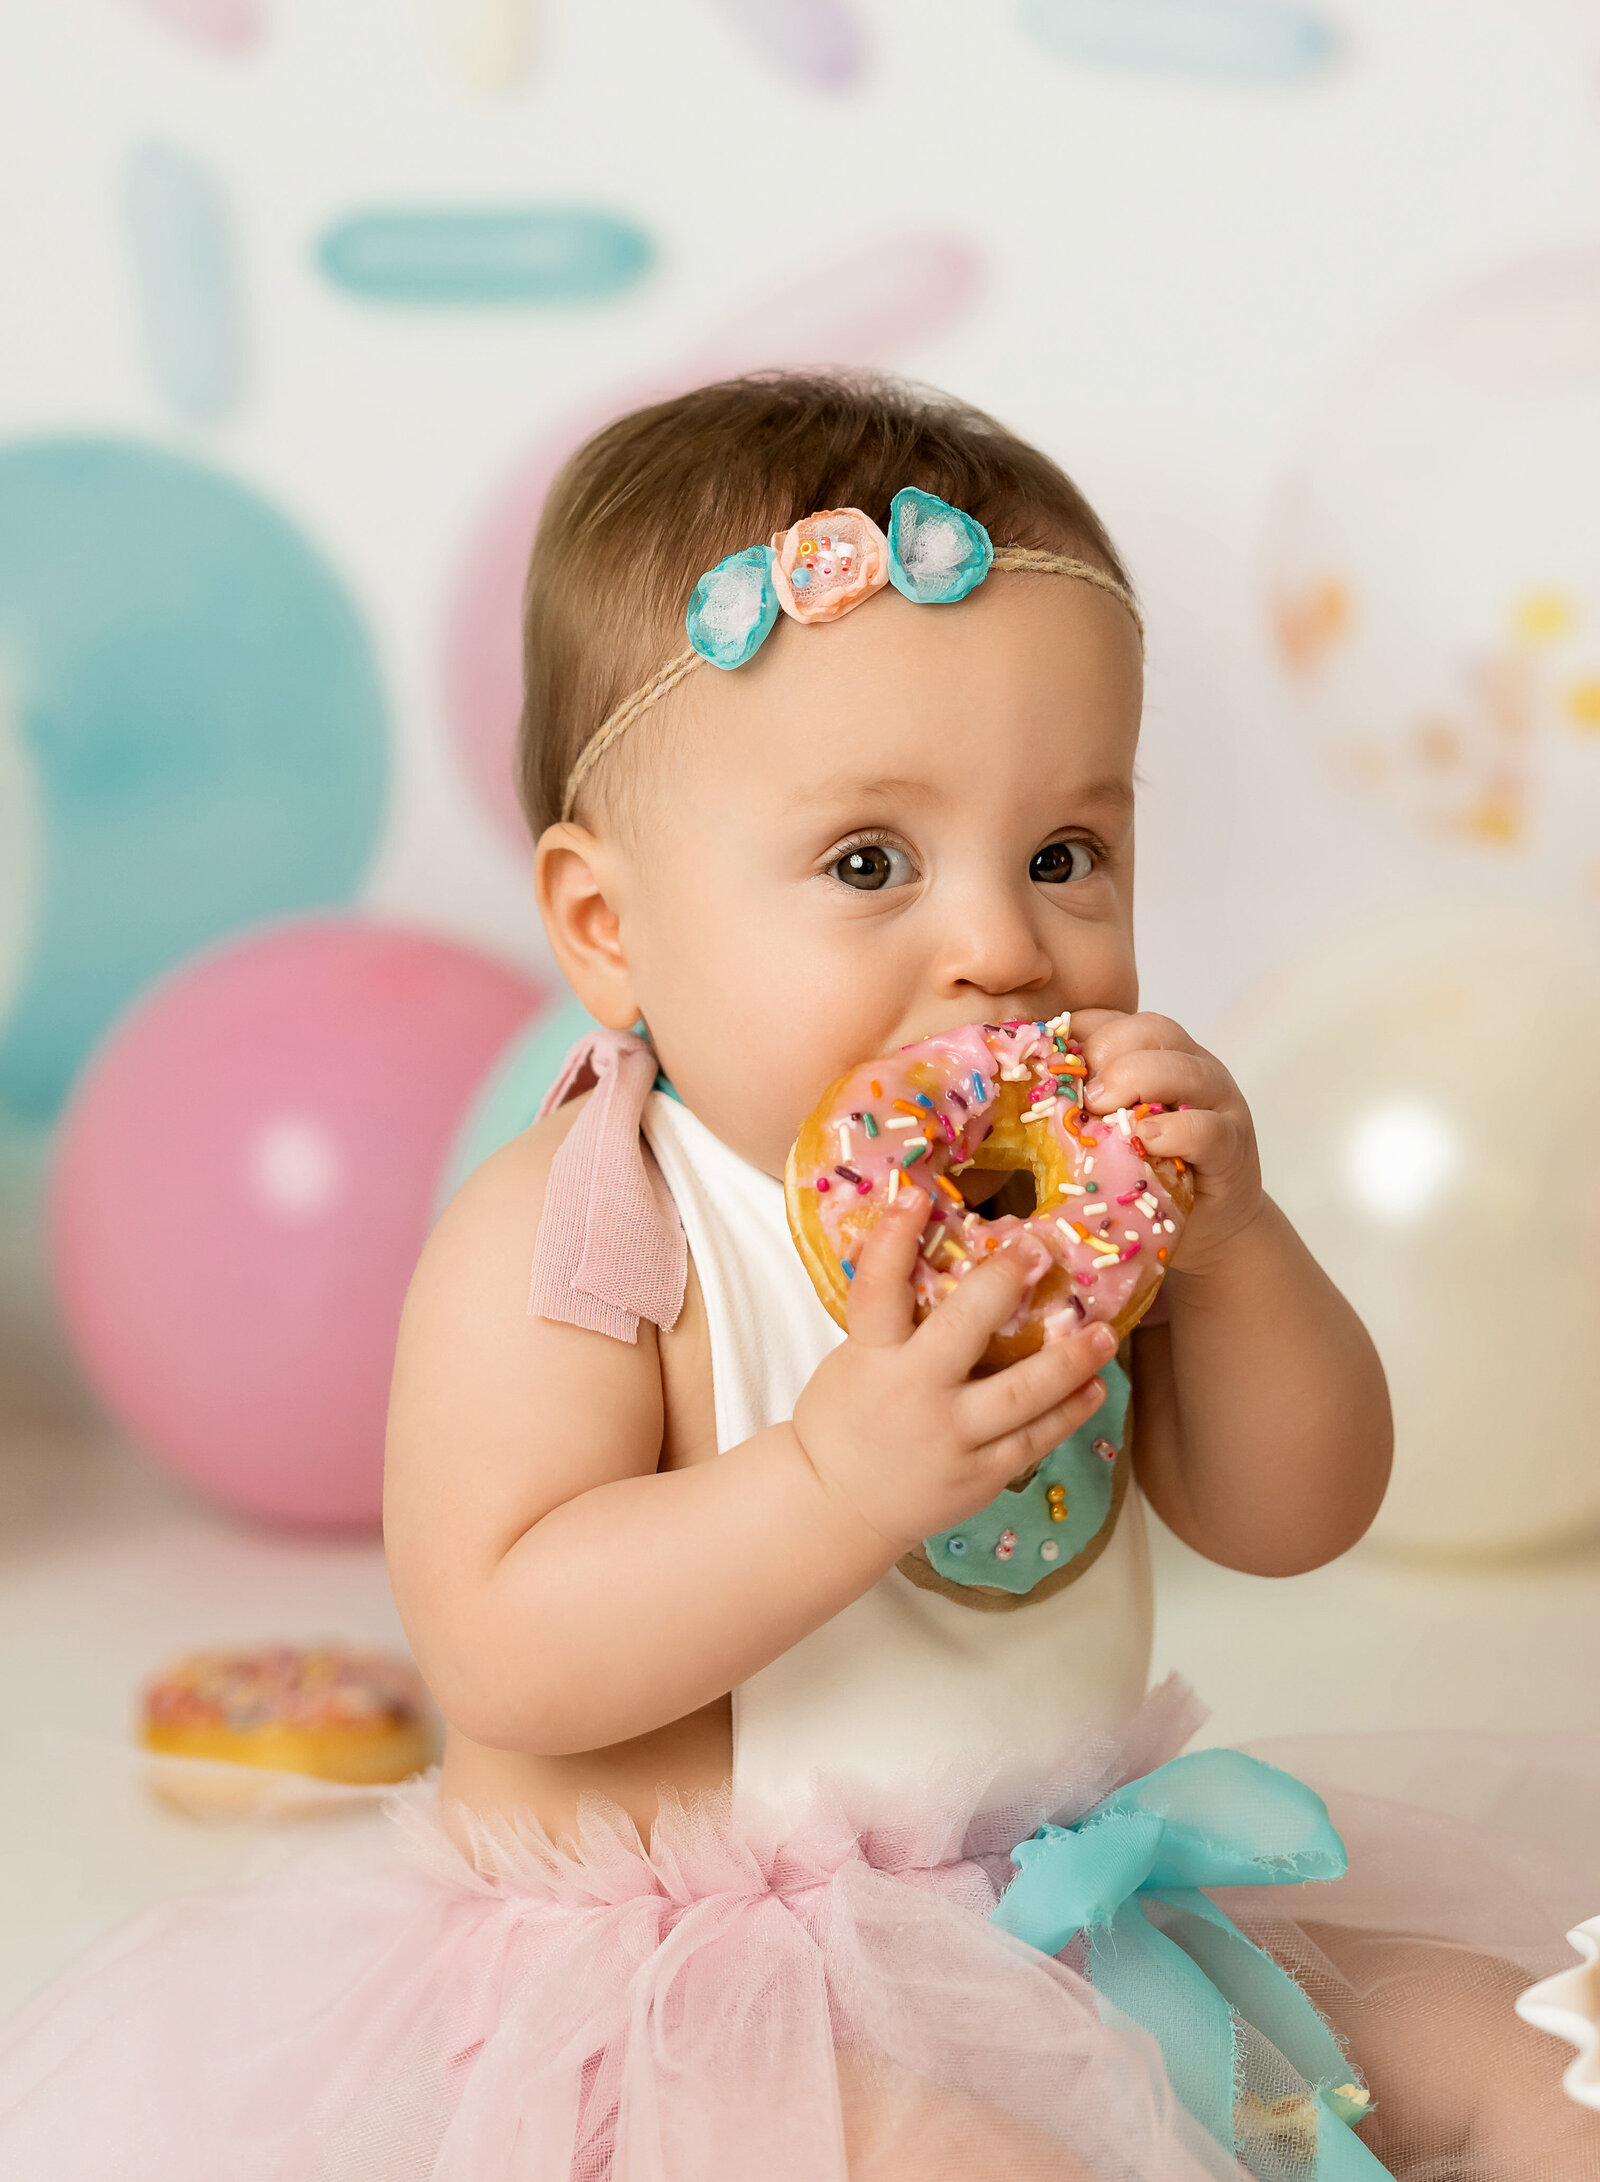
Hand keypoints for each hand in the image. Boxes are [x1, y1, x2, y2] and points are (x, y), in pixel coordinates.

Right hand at [791, 1186, 1116, 1553]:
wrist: (832, 1507)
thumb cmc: (842, 1423)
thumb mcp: (852, 1362)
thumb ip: (890, 1323)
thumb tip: (926, 1254)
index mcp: (872, 1358)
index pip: (878, 1287)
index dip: (895, 1237)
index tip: (916, 1194)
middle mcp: (913, 1394)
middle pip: (962, 1331)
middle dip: (1002, 1285)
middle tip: (1039, 1250)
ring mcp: (950, 1438)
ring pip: (1020, 1395)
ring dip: (1069, 1360)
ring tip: (1105, 1333)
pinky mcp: (977, 1475)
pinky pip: (1033, 1441)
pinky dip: (1068, 1414)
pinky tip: (1094, 1389)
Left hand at [1071, 1009, 1263, 1276]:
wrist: (1207, 1230)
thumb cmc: (1145, 1174)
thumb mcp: (1104, 1134)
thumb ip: (1075, 1107)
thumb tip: (1007, 1095)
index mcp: (1154, 1055)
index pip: (1115, 1019)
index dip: (1078, 1032)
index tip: (1045, 1064)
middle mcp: (1191, 1066)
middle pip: (1152, 1030)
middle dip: (1107, 1052)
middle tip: (1079, 1094)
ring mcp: (1218, 1103)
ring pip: (1184, 1067)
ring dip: (1136, 1081)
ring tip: (1101, 1110)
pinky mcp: (1233, 1147)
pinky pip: (1208, 1127)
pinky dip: (1175, 1130)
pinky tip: (1146, 1139)